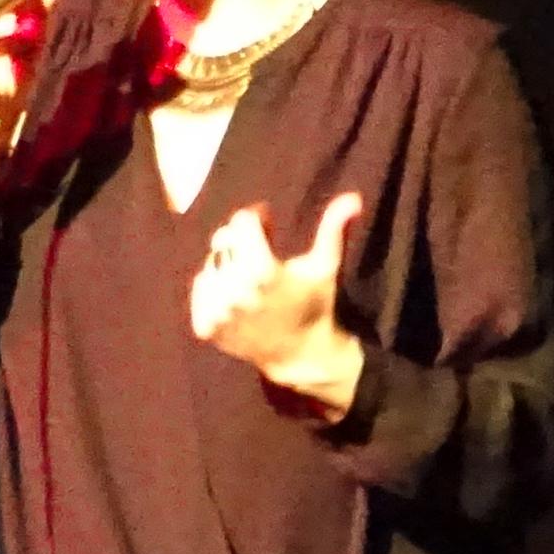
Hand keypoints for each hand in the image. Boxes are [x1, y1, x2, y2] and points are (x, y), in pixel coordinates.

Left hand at [189, 191, 366, 414]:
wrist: (301, 354)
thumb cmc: (314, 304)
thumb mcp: (325, 265)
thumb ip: (333, 230)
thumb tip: (353, 198)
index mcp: (262, 270)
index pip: (242, 221)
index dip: (257, 219)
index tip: (267, 225)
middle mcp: (235, 291)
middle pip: (223, 240)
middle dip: (240, 241)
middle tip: (258, 254)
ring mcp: (218, 311)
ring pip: (210, 265)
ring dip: (226, 266)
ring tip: (248, 279)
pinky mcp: (206, 328)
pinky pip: (200, 290)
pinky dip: (212, 290)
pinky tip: (235, 299)